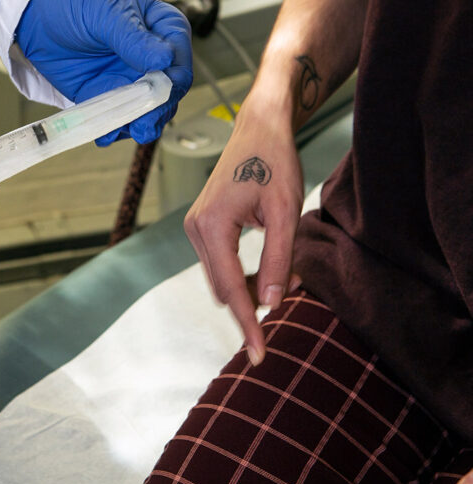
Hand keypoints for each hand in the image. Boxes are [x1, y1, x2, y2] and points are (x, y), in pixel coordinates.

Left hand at [16, 0, 191, 145]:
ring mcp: (131, 80)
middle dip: (156, 110)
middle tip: (143, 123)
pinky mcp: (108, 96)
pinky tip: (103, 133)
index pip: (179, 58)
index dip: (173, 78)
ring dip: (136, 125)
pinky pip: (118, 120)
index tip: (160, 90)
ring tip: (121, 131)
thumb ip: (134, 39)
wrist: (38, 14)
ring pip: (146, 111)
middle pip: (167, 92)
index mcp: (162, 29)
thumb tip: (164, 60)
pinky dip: (112, 129)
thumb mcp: (107, 12)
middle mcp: (152, 58)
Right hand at [183, 103, 302, 364]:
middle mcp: (196, 230)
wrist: (259, 128)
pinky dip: (241, 273)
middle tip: (287, 302)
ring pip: (220, 278)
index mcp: (212, 227)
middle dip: (251, 304)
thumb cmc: (274, 163)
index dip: (247, 323)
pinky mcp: (202, 225)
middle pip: (222, 288)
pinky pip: (219, 263)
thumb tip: (270, 305)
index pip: (231, 289)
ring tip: (284, 276)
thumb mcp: (284, 213)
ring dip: (248, 288)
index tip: (258, 354)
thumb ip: (276, 260)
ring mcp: (195, 228)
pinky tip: (266, 267)